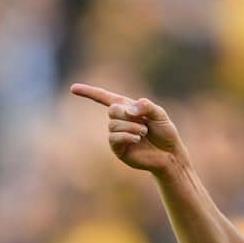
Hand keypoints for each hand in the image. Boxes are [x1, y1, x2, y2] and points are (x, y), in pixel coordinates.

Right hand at [70, 83, 186, 174]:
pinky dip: (127, 135)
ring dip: (132, 127)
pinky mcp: (118, 149)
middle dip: (126, 113)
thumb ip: (146, 106)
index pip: (104, 98)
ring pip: (114, 125)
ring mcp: (117, 136)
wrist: (170, 154)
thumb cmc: (165, 132)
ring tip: (144, 132)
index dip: (89, 92)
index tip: (73, 88)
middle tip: (142, 121)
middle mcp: (119, 121)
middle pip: (111, 110)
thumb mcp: (160, 114)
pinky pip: (114, 138)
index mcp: (127, 109)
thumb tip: (128, 110)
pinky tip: (137, 138)